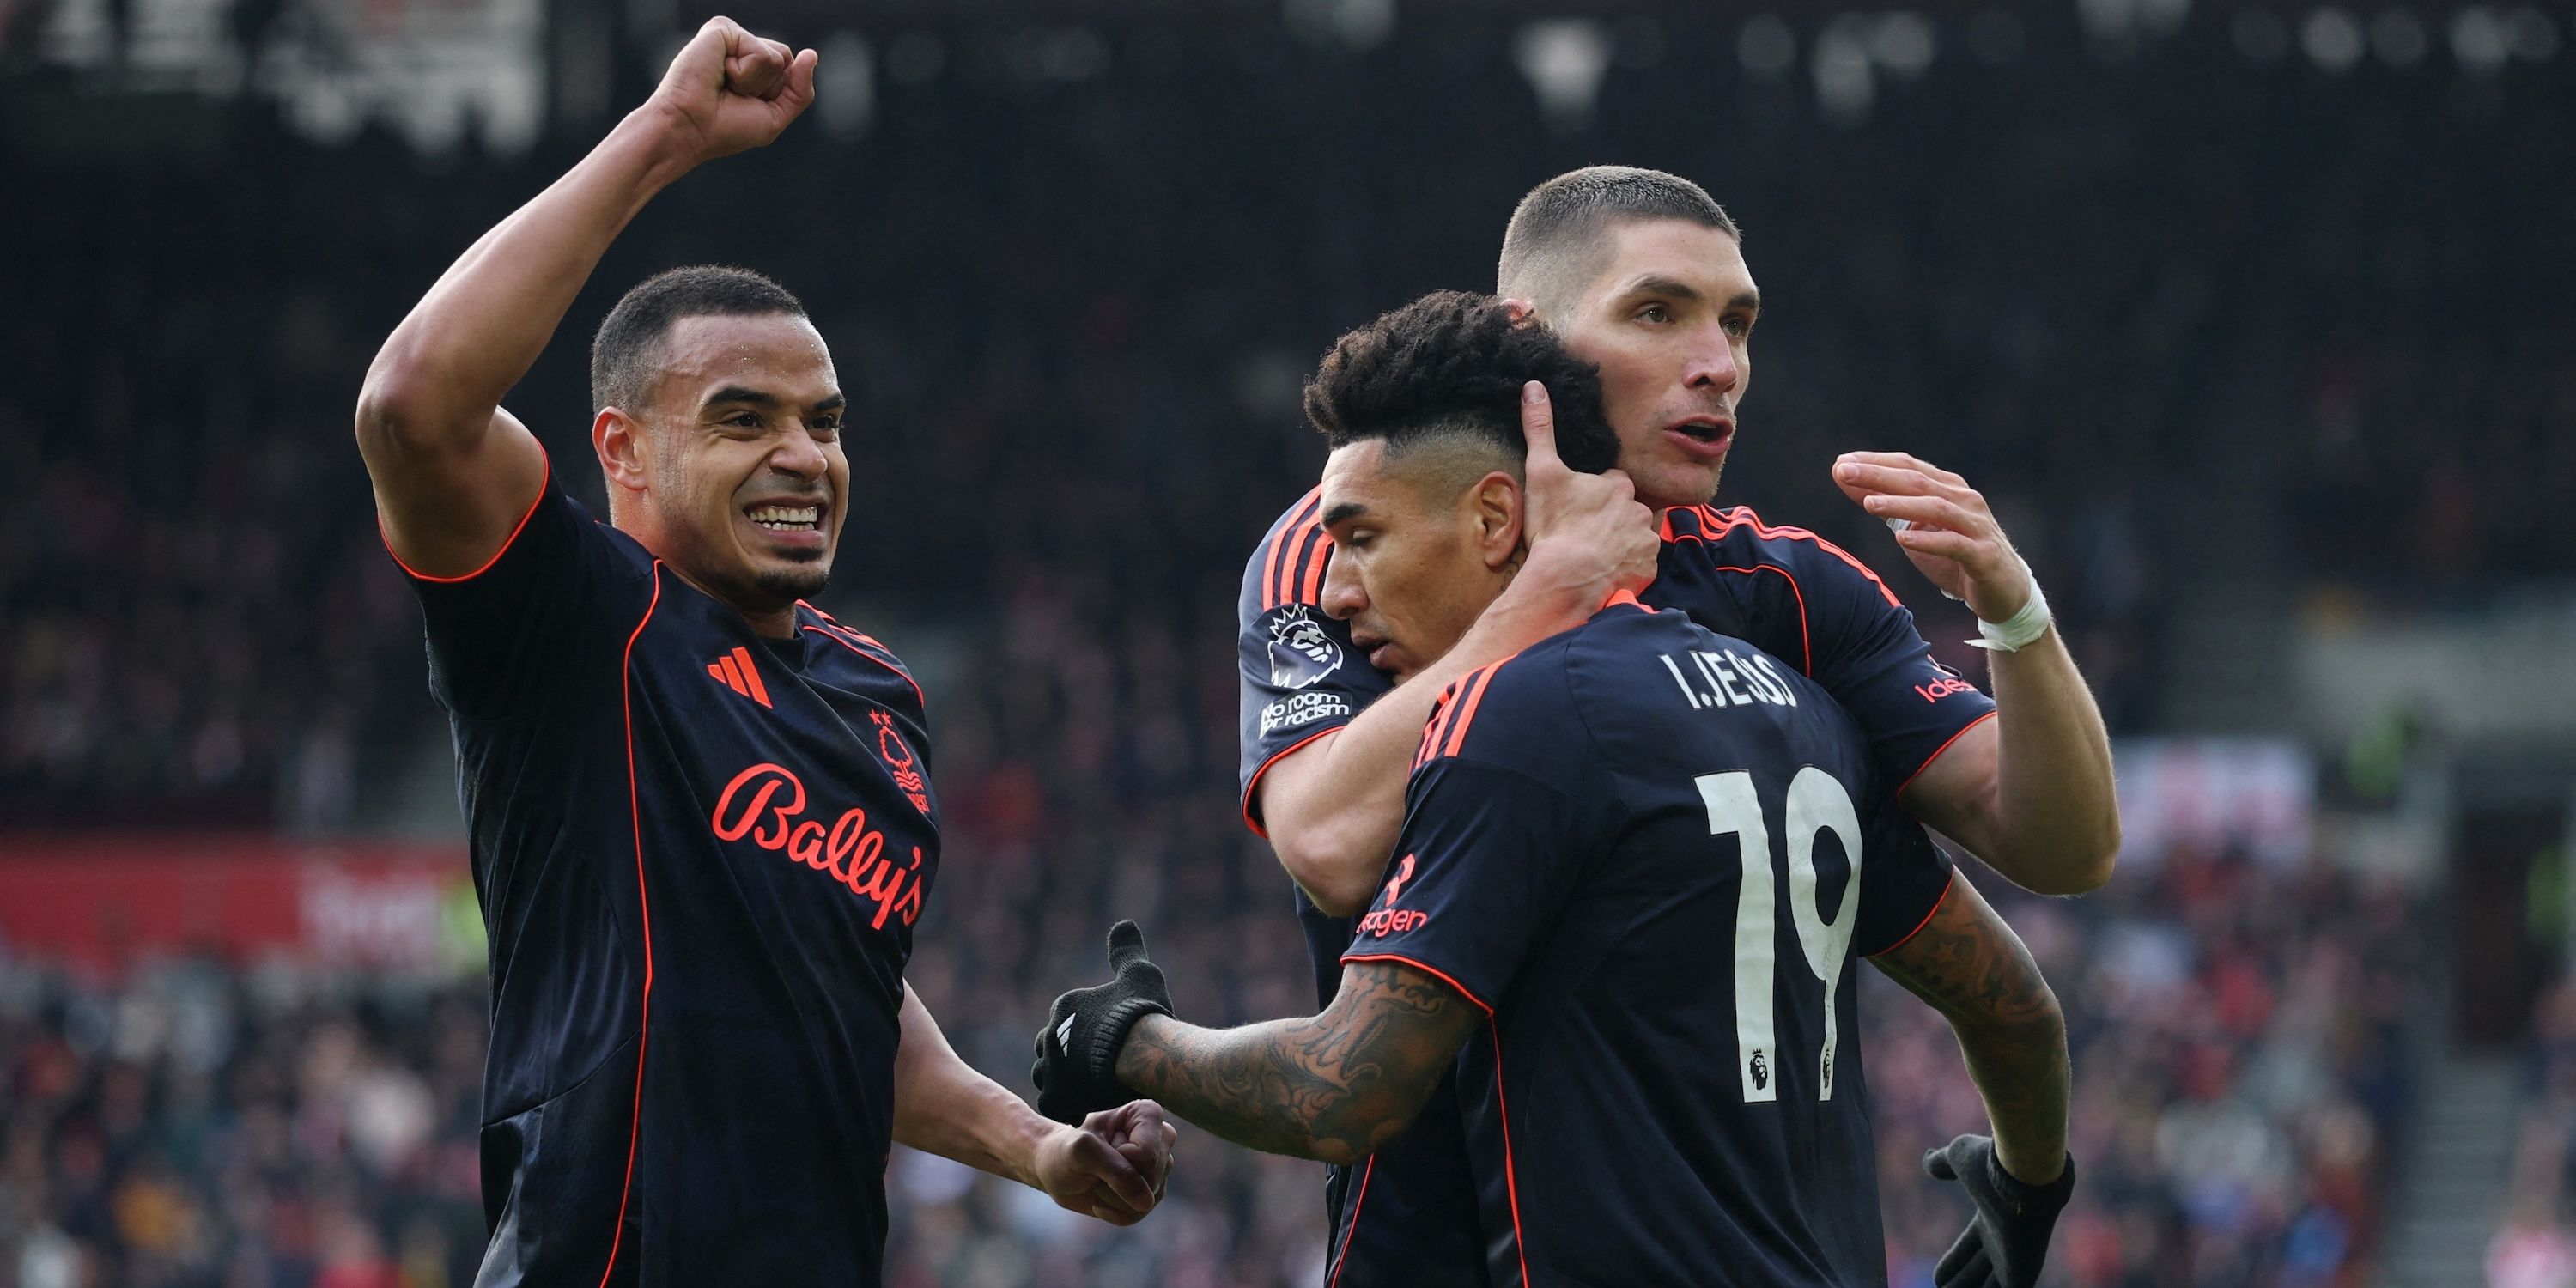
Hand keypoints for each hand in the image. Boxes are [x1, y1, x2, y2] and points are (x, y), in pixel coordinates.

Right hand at [643, 17, 818, 165]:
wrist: (689, 129)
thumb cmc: (724, 129)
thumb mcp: (775, 116)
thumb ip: (800, 90)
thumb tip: (812, 54)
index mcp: (751, 66)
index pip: (789, 68)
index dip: (776, 93)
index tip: (745, 104)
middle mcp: (740, 48)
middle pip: (785, 58)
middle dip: (768, 87)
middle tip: (733, 95)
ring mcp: (730, 37)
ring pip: (777, 56)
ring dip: (755, 82)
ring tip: (724, 85)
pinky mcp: (721, 29)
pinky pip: (761, 51)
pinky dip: (745, 72)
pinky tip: (719, 74)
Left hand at [1031, 922, 1174, 1125]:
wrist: (1144, 1051)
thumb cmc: (1143, 1013)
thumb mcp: (1138, 973)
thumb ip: (1127, 951)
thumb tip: (1123, 924)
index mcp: (1066, 1006)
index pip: (1064, 1023)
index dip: (1082, 1036)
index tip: (1101, 1046)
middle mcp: (1051, 1034)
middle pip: (1050, 1049)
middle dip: (1066, 1059)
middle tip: (1093, 1070)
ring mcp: (1051, 1066)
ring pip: (1046, 1077)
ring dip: (1062, 1083)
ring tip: (1087, 1090)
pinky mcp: (1057, 1095)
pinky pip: (1052, 1103)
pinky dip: (1065, 1106)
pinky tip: (1083, 1108)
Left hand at [1032, 1100, 1177, 1225]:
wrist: (1054, 1170)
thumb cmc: (1065, 1151)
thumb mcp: (1082, 1152)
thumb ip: (1116, 1171)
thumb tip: (1147, 1202)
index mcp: (1146, 1115)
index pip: (1147, 1155)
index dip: (1119, 1163)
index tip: (1098, 1152)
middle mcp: (1159, 1138)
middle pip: (1152, 1178)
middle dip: (1116, 1183)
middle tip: (1094, 1169)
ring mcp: (1158, 1165)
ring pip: (1149, 1198)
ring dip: (1113, 1199)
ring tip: (1096, 1181)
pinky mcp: (1151, 1189)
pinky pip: (1141, 1212)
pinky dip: (1115, 1212)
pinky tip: (1100, 1200)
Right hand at [1515, 381, 1659, 612]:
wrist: (1566, 579)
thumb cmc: (1554, 525)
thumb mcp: (1541, 472)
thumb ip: (1540, 428)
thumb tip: (1533, 386)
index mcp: (1618, 485)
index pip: (1611, 484)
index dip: (1595, 495)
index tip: (1577, 508)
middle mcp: (1640, 509)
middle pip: (1626, 510)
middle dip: (1611, 519)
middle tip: (1583, 534)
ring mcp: (1646, 541)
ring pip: (1636, 536)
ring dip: (1620, 543)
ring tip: (1593, 556)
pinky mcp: (1647, 568)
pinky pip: (1640, 564)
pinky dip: (1626, 568)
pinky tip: (1604, 573)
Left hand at [1834, 452, 2031, 623]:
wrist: (2004, 592)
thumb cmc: (1954, 557)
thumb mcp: (1914, 528)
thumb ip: (1885, 505)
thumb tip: (1845, 479)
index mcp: (1948, 488)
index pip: (1909, 467)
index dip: (1875, 463)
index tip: (1841, 463)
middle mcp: (1964, 500)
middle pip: (1918, 481)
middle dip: (1879, 475)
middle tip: (1844, 471)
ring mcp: (1977, 527)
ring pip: (1937, 508)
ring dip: (1901, 504)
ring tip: (1868, 504)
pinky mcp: (1984, 556)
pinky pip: (1955, 545)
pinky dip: (1928, 540)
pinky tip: (1903, 539)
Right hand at [1923, 1135, 2073, 1287]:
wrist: (2024, 1173)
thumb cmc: (1992, 1166)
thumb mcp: (1959, 1158)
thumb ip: (1942, 1162)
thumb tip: (1927, 1160)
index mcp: (1991, 1219)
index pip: (1969, 1248)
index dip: (1953, 1263)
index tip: (1938, 1279)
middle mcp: (2003, 1242)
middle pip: (1980, 1271)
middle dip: (1962, 1283)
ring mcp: (2014, 1258)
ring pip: (1991, 1286)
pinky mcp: (2024, 1272)